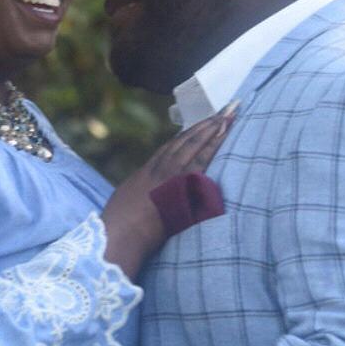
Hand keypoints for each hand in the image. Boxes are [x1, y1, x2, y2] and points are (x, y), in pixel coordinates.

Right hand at [101, 107, 234, 278]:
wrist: (118, 234)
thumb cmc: (117, 228)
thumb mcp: (126, 207)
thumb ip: (138, 197)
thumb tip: (143, 198)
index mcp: (145, 174)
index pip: (170, 149)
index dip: (187, 135)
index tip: (200, 125)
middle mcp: (158, 169)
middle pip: (185, 141)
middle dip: (205, 125)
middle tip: (224, 110)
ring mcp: (169, 174)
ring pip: (193, 144)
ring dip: (212, 128)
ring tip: (228, 115)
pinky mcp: (179, 184)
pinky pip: (200, 159)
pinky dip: (212, 145)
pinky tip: (223, 134)